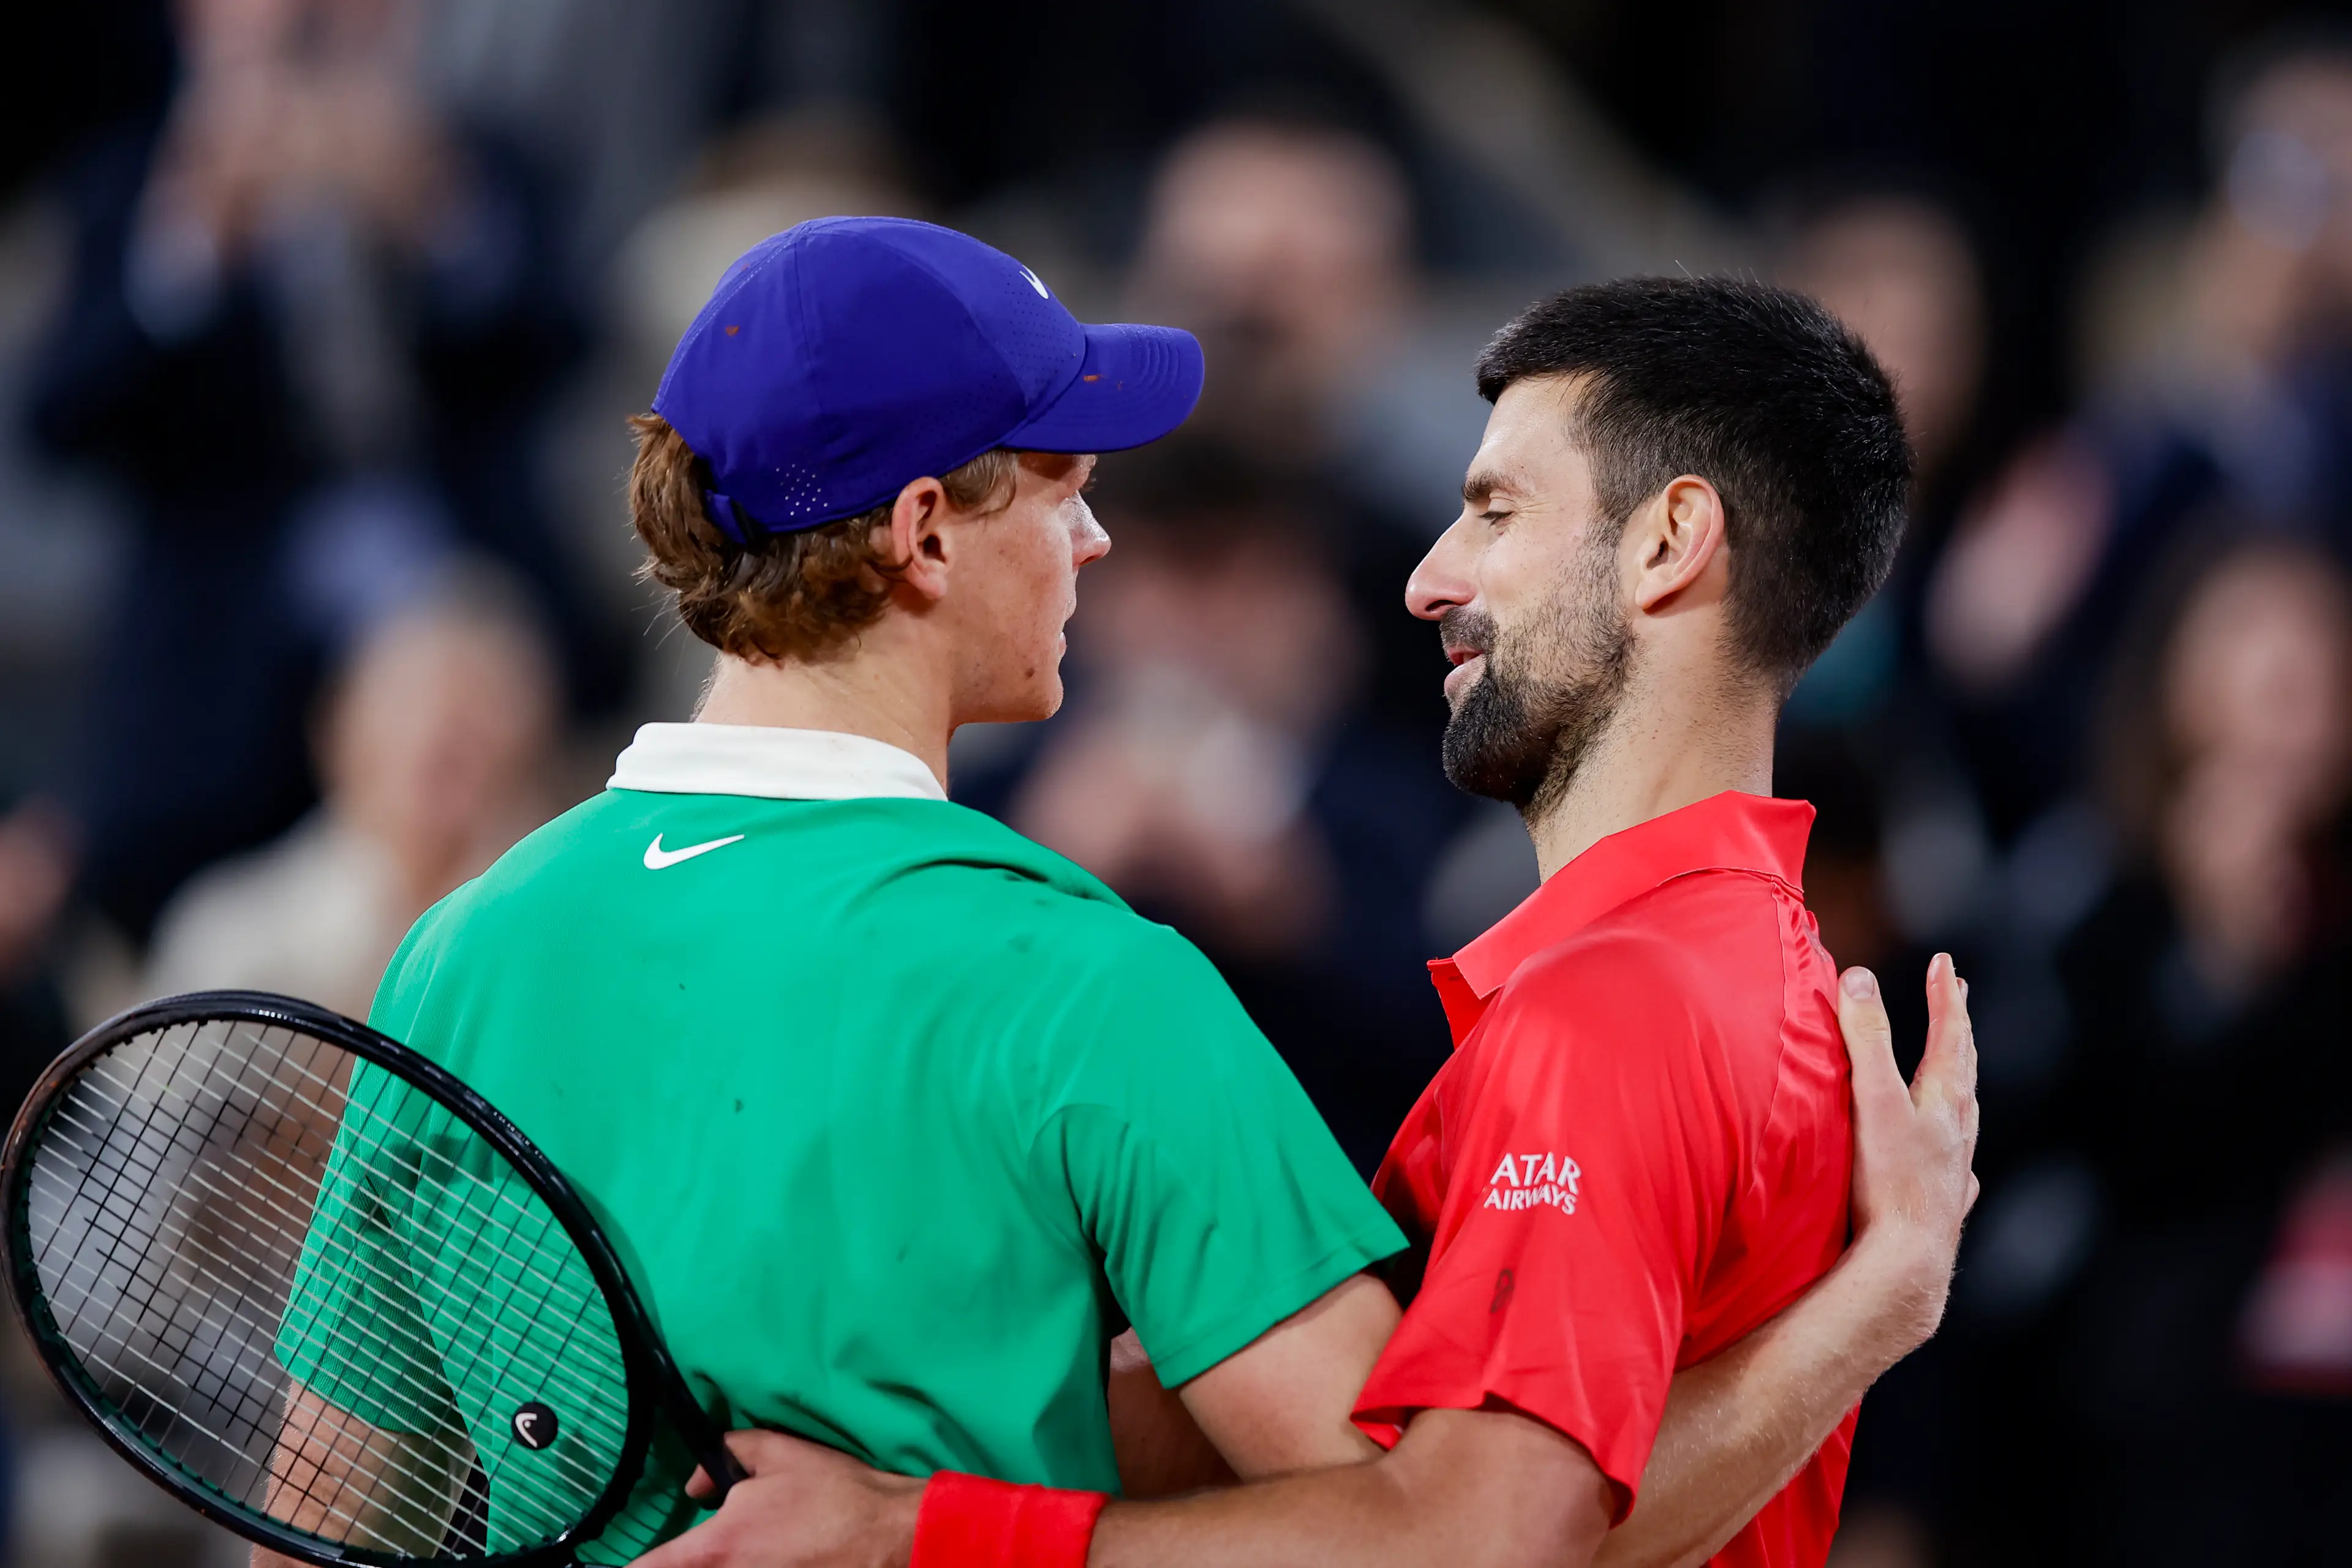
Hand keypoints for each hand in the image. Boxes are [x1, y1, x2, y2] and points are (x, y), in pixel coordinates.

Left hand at [629, 1431, 920, 1567]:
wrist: (890, 1537)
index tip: (618, 1563)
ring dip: (726, 1563)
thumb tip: (698, 1482)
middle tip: (715, 1542)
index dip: (632, 1566)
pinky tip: (779, 1554)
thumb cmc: (834, 1495)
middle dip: (688, 1559)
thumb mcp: (777, 1453)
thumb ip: (725, 1454)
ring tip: (760, 1542)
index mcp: (715, 1548)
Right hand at [1837, 954, 1978, 1354]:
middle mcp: (1957, 1132)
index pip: (1950, 1035)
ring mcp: (1952, 1170)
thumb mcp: (1872, 1099)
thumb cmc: (1888, 1180)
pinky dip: (1954, 1152)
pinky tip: (1955, 1165)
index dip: (1945, 997)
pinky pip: (1956, 1169)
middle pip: (1964, 1070)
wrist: (1906, 1261)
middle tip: (1959, 998)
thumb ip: (1866, 1038)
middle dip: (1958, 1030)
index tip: (1946, 963)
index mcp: (1943, 1101)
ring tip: (1957, 1073)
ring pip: (1964, 1118)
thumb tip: (1859, 978)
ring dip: (1960, 1086)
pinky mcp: (1942, 1205)